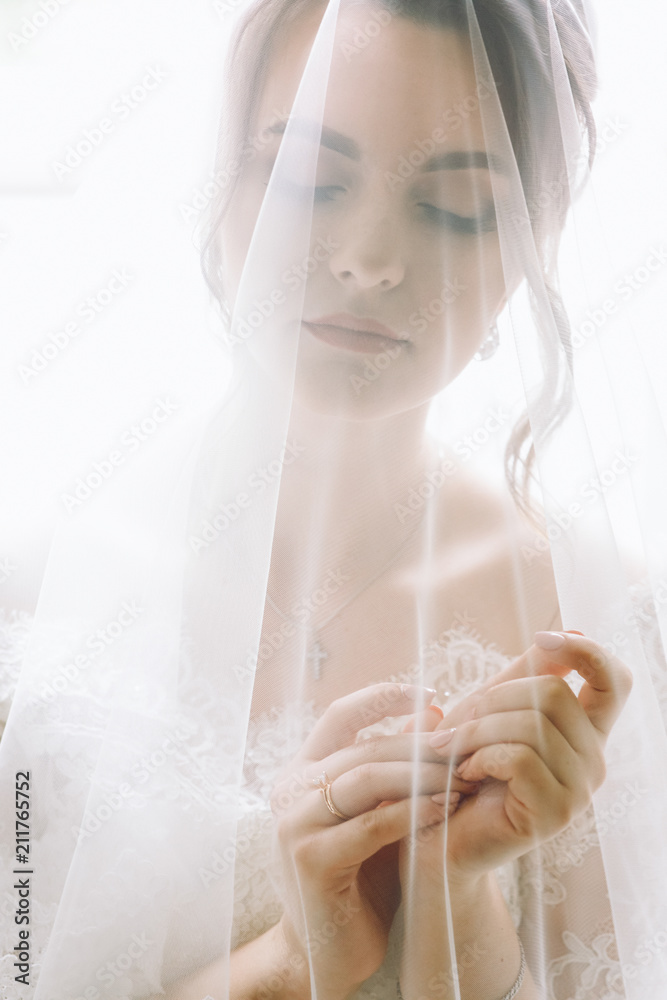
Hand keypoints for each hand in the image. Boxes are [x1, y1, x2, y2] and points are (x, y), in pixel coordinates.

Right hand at [268, 683, 475, 999]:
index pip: (339, 715)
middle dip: (421, 746)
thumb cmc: (359, 879)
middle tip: (466, 746)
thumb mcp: (377, 813)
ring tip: (463, 777)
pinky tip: (445, 808)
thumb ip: (395, 769)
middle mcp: (290, 790)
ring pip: (366, 778)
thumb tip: (433, 713)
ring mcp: (294, 824)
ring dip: (422, 775)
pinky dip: (413, 811)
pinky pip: (372, 823)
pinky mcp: (310, 860)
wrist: (328, 952)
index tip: (431, 694)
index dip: (384, 697)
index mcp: (301, 772)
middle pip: (363, 747)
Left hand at [403, 630, 632, 887]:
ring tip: (452, 750)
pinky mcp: (554, 814)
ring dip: (476, 730)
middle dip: (493, 699)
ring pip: (531, 724)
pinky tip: (464, 774)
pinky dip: (479, 757)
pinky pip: (518, 758)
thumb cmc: (463, 767)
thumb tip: (575, 628)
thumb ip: (528, 675)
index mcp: (585, 733)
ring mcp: (579, 790)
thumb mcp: (494, 711)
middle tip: (460, 724)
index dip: (586, 650)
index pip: (615, 680)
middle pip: (553, 693)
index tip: (542, 639)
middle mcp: (594, 761)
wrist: (437, 834)